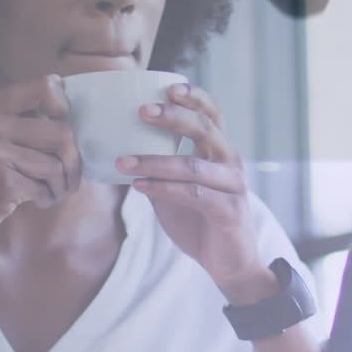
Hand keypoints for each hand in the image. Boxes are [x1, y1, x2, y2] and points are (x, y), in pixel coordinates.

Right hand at [0, 75, 80, 283]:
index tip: (63, 129)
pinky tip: (36, 202)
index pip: (44, 87)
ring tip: (51, 193)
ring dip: (60, 185)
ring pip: (56, 165)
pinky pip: (43, 189)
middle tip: (70, 178)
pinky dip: (46, 199)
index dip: (64, 107)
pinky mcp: (2, 183)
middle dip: (73, 160)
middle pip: (62, 132)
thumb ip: (9, 122)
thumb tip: (64, 115)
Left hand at [116, 83, 275, 301]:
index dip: (194, 96)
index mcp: (219, 151)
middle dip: (173, 117)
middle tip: (142, 111)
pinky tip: (140, 186)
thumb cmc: (201, 222)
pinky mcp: (229, 211)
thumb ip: (159, 168)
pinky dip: (164, 188)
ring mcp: (233, 186)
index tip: (168, 86)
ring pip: (193, 165)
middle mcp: (229, 162)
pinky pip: (194, 195)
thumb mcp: (177, 188)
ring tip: (123, 160)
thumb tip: (118, 150)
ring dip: (154, 161)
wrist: (230, 265)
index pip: (212, 113)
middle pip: (205, 129)